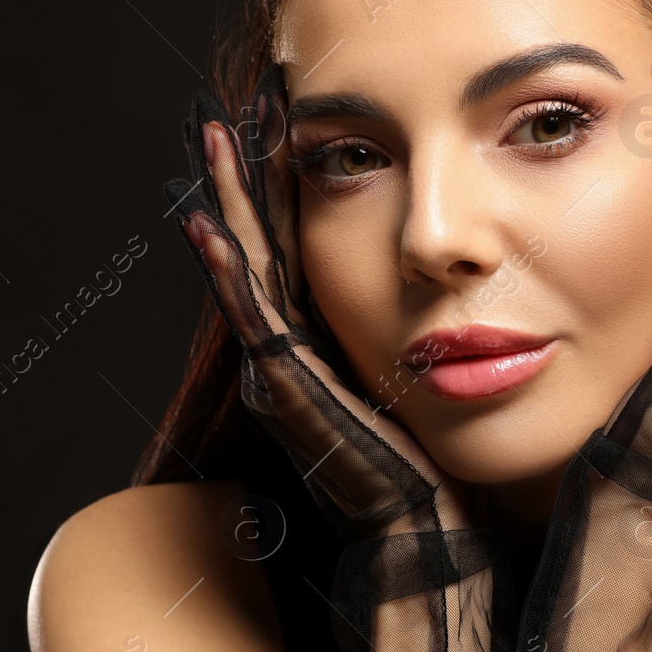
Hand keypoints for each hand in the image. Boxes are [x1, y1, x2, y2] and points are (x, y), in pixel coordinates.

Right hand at [163, 63, 481, 537]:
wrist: (421, 535)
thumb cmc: (428, 465)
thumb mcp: (410, 384)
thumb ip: (403, 340)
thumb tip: (442, 291)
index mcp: (313, 346)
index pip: (287, 252)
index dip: (275, 193)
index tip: (278, 130)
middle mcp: (285, 353)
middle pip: (256, 249)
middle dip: (240, 182)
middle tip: (225, 116)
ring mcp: (279, 372)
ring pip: (245, 272)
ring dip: (227, 206)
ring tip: (214, 144)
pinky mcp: (287, 392)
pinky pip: (253, 320)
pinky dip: (228, 274)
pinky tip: (209, 230)